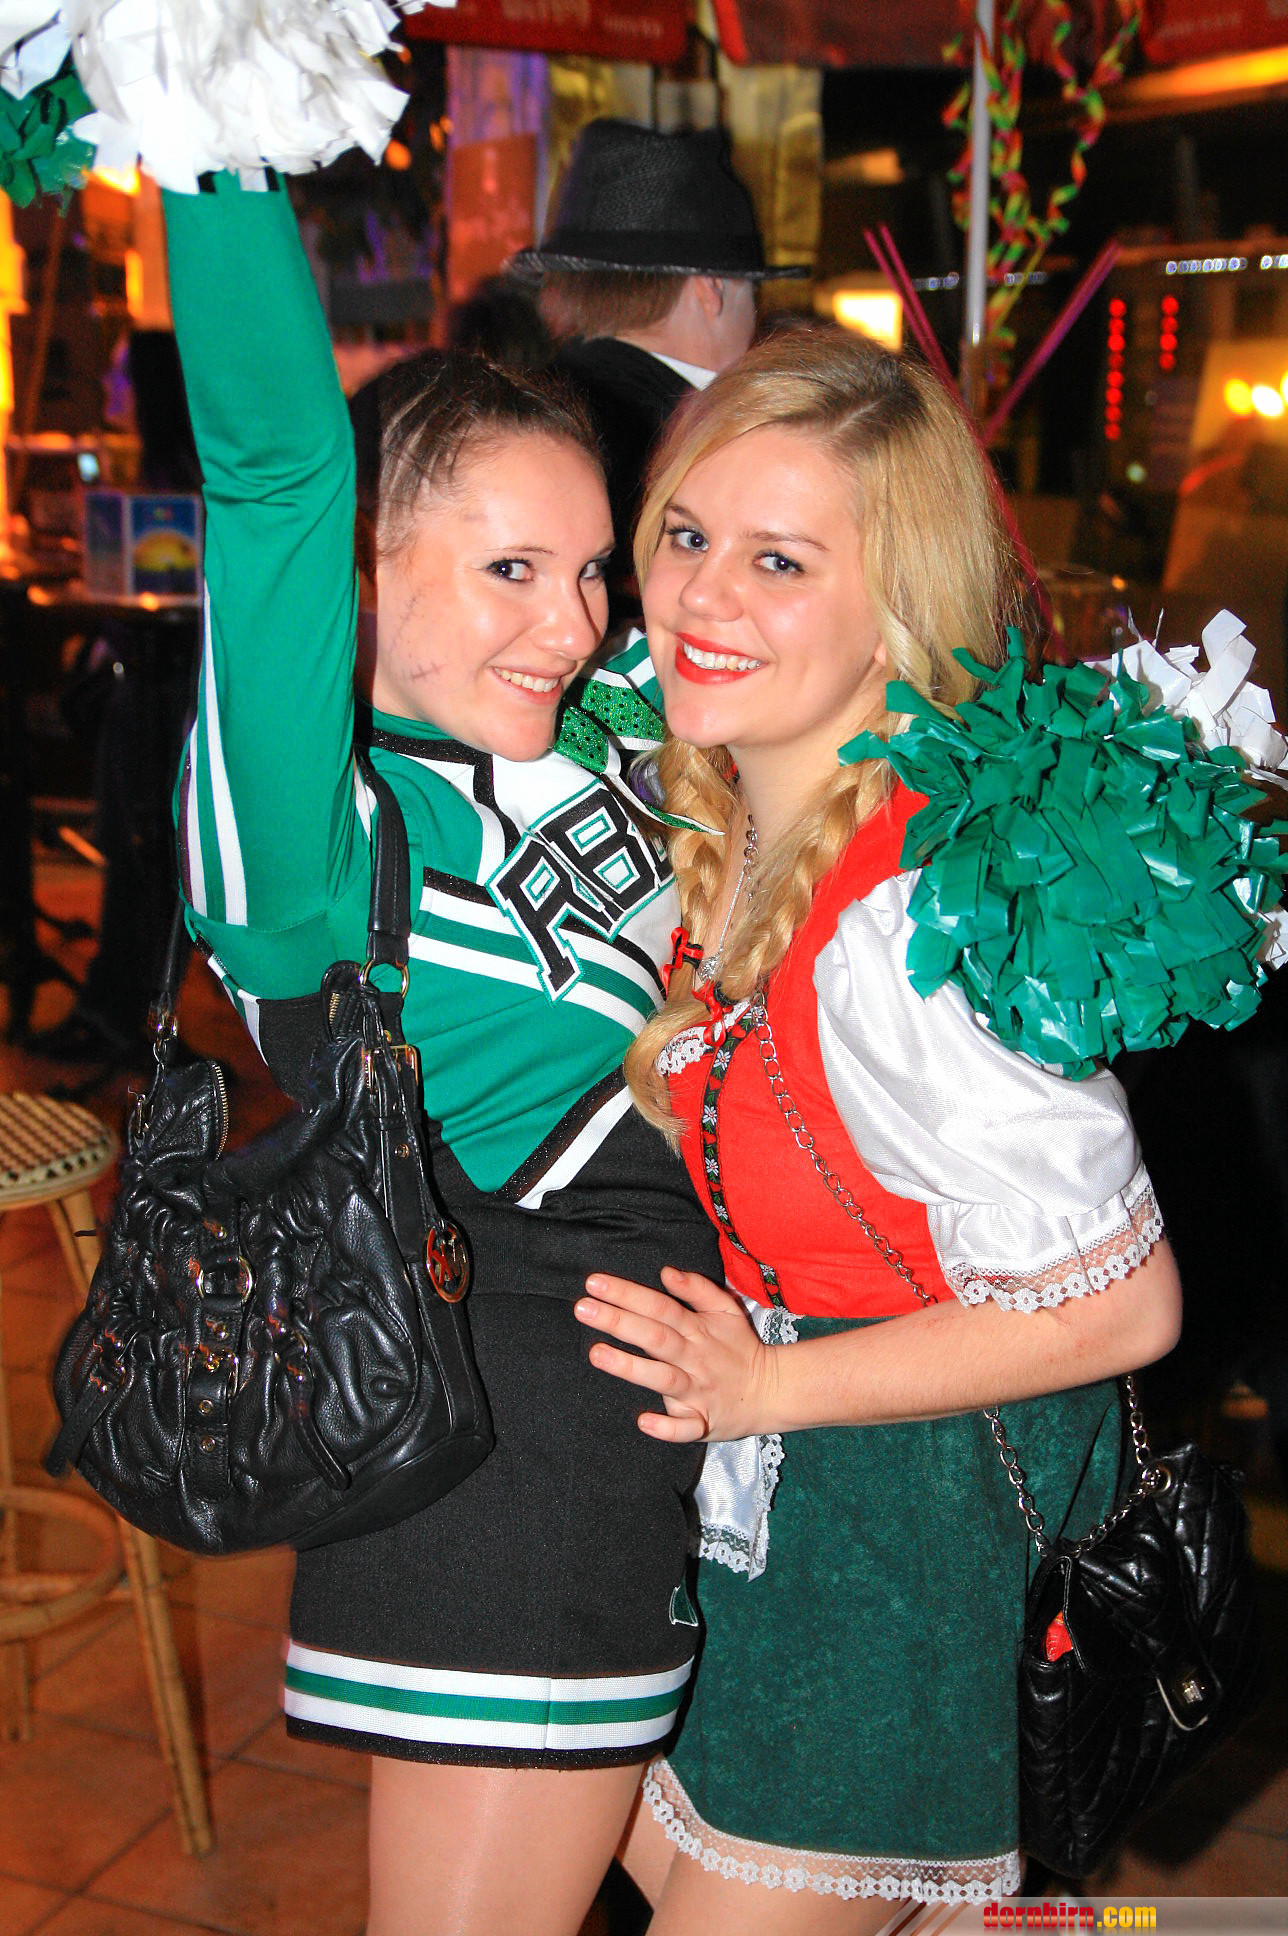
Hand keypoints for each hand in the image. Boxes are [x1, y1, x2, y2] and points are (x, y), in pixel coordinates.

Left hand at [574, 1268, 780, 1443]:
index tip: (595, 1283)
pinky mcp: (701, 1422)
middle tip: (582, 1308)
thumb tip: (666, 1272)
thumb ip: (697, 1289)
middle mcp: (694, 1358)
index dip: (628, 1293)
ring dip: (631, 1368)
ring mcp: (697, 1392)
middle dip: (618, 1321)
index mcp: (698, 1329)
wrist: (772, 1392)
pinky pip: (685, 1428)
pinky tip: (643, 1421)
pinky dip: (666, 1427)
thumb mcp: (726, 1310)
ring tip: (597, 1354)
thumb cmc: (739, 1348)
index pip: (659, 1306)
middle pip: (655, 1336)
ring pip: (662, 1378)